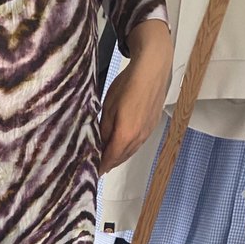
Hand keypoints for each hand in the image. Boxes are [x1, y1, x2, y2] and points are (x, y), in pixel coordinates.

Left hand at [98, 20, 172, 176]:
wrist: (153, 69)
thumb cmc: (128, 85)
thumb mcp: (108, 108)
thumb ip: (103, 130)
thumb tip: (99, 145)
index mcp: (125, 135)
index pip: (109, 160)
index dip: (100, 168)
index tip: (91, 174)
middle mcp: (138, 138)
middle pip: (120, 159)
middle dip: (108, 164)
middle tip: (97, 167)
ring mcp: (147, 133)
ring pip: (130, 152)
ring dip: (118, 157)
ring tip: (107, 159)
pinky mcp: (152, 126)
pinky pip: (138, 143)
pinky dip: (128, 148)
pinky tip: (122, 145)